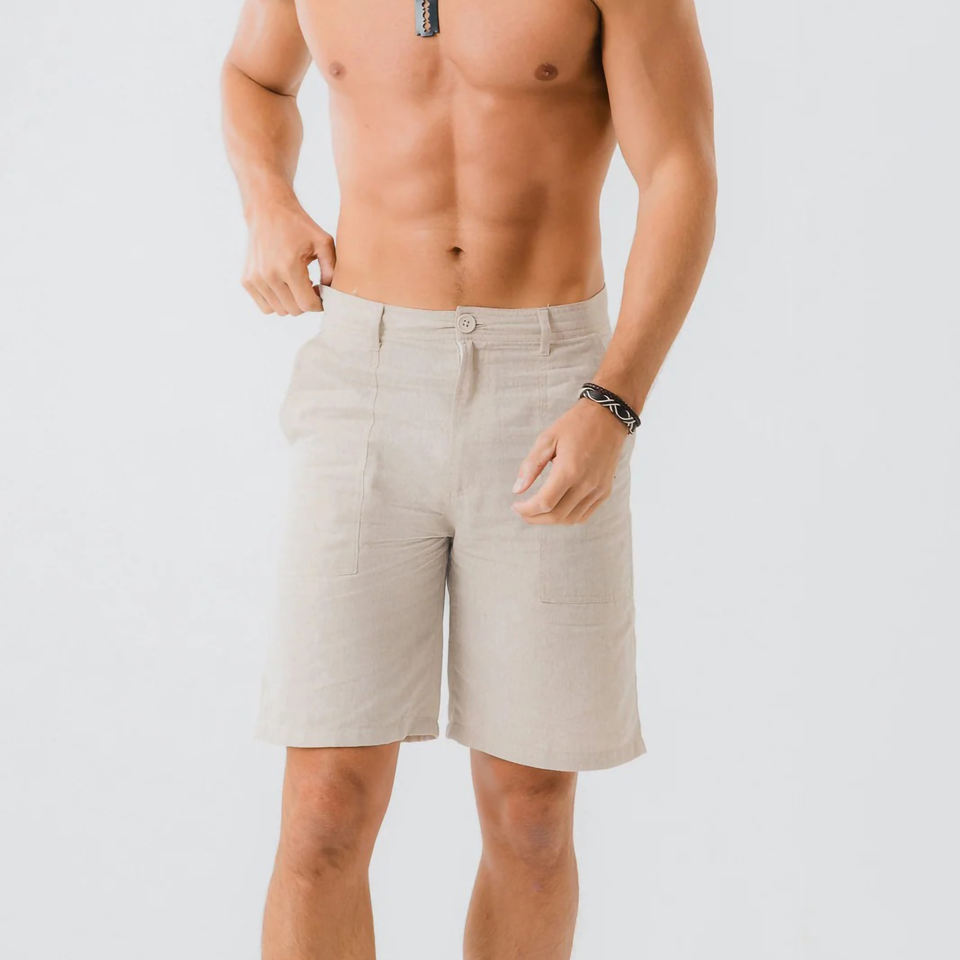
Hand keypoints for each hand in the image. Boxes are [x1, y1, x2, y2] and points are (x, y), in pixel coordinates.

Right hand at [242, 198, 335, 314]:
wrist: (268, 210)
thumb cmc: (299, 226)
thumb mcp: (324, 242)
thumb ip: (332, 270)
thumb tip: (331, 294)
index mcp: (289, 266)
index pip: (307, 305)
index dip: (319, 304)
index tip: (321, 293)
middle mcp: (269, 275)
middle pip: (294, 310)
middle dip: (305, 303)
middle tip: (310, 287)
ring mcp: (255, 279)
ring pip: (279, 311)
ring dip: (291, 303)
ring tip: (296, 285)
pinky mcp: (246, 280)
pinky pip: (265, 307)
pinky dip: (276, 302)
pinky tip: (283, 286)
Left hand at [512, 398, 628, 524]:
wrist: (608, 418)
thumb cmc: (575, 425)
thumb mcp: (547, 439)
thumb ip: (531, 466)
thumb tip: (517, 490)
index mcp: (569, 470)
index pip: (544, 503)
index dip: (527, 510)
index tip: (516, 506)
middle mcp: (586, 484)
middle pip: (556, 515)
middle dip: (535, 518)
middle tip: (522, 512)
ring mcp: (598, 490)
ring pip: (570, 519)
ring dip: (550, 520)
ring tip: (537, 511)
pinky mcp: (605, 491)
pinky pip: (584, 515)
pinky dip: (567, 517)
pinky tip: (557, 508)